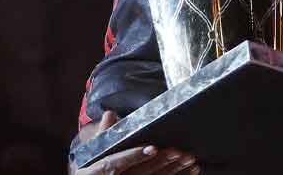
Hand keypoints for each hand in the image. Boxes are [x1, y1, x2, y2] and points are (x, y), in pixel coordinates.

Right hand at [71, 111, 197, 174]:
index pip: (115, 164)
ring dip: (173, 171)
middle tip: (179, 151)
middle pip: (140, 173)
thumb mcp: (92, 153)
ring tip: (189, 159)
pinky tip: (190, 171)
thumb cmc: (93, 169)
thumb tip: (110, 113)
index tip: (152, 148)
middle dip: (161, 162)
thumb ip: (103, 135)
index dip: (134, 156)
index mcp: (96, 170)